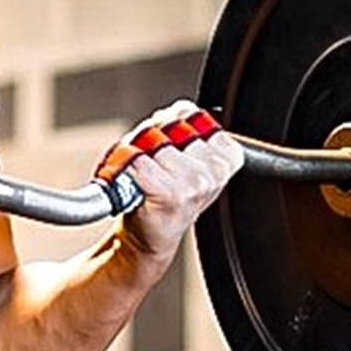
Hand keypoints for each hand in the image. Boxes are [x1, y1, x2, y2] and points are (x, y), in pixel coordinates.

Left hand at [107, 98, 244, 265]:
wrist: (147, 237)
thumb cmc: (164, 196)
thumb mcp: (187, 159)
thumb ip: (186, 127)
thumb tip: (172, 113)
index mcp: (225, 158)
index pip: (191, 113)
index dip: (170, 121)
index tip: (167, 141)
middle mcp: (213, 172)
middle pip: (170, 125)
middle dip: (152, 135)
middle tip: (149, 158)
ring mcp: (193, 183)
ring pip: (153, 141)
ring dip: (137, 150)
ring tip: (141, 171)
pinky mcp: (169, 193)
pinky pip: (136, 160)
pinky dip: (125, 167)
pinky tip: (133, 183)